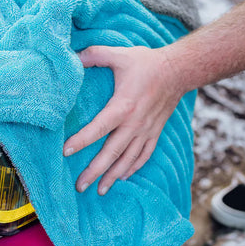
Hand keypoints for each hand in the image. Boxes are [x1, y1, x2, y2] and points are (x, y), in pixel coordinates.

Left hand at [63, 45, 184, 194]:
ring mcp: (146, 130)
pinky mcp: (155, 132)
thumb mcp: (119, 55)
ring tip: (99, 190)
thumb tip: (72, 57)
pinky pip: (144, 155)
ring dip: (113, 176)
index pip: (99, 128)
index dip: (82, 140)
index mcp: (123, 106)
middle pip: (112, 152)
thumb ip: (94, 55)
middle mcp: (135, 123)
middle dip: (95, 171)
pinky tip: (122, 177)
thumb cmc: (146, 62)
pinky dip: (133, 168)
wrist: (179, 70)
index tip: (66, 152)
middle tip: (80, 186)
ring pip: (128, 159)